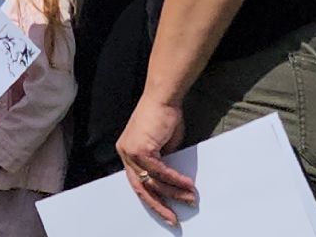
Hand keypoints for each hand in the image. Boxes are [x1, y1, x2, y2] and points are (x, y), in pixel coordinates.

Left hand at [116, 99, 197, 224]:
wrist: (163, 97)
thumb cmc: (165, 116)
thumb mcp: (163, 145)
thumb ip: (163, 162)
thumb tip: (170, 180)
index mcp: (127, 152)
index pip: (137, 181)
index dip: (152, 197)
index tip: (165, 209)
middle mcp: (125, 153)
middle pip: (141, 187)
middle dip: (158, 205)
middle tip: (172, 219)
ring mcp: (130, 152)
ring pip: (153, 181)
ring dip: (174, 192)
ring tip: (190, 199)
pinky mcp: (140, 149)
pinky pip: (160, 172)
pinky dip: (175, 180)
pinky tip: (188, 186)